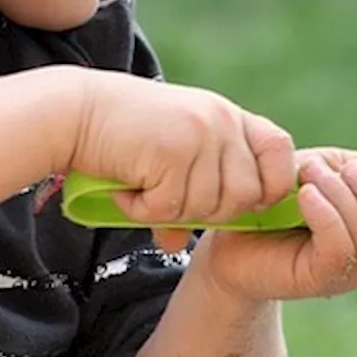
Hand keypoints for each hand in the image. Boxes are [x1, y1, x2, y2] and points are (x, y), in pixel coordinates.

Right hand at [68, 70, 296, 249]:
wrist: (75, 111)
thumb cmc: (120, 134)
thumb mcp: (168, 153)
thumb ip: (187, 190)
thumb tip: (176, 244)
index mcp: (227, 115)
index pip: (280, 152)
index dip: (270, 185)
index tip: (240, 201)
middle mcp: (220, 121)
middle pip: (245, 195)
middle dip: (209, 212)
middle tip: (168, 201)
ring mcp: (198, 134)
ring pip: (208, 206)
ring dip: (171, 212)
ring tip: (141, 191)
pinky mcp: (171, 152)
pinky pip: (171, 208)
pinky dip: (145, 211)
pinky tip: (126, 192)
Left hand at [189, 147, 356, 301]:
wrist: (234, 226)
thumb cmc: (287, 193)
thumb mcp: (336, 167)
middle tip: (342, 170)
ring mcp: (348, 273)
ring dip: (342, 194)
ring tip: (309, 176)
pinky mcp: (319, 279)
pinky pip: (341, 247)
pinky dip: (327, 213)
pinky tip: (305, 196)